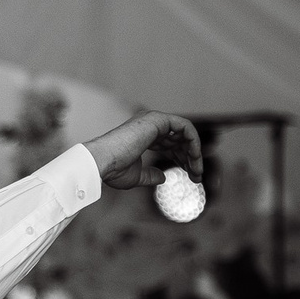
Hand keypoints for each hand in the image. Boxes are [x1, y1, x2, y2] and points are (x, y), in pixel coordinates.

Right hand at [83, 111, 202, 188]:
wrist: (102, 162)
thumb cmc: (113, 170)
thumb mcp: (136, 176)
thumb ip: (150, 176)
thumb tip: (163, 178)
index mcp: (143, 136)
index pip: (170, 145)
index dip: (182, 160)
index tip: (191, 177)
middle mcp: (149, 126)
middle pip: (179, 140)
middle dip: (191, 158)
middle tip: (197, 177)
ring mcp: (153, 121)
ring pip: (185, 133)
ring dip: (194, 152)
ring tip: (197, 171)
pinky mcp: (157, 120)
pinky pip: (185, 127)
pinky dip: (193, 141)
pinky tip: (194, 157)